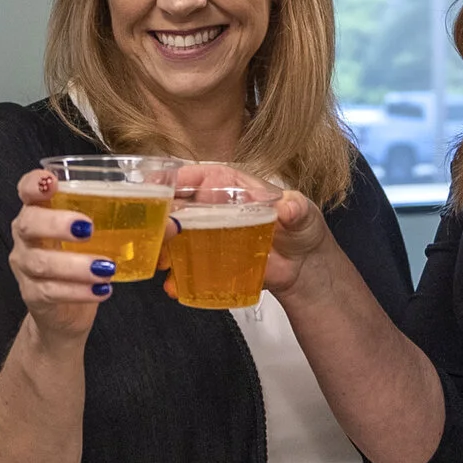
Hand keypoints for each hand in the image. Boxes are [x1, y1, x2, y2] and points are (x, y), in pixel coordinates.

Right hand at [8, 168, 121, 340]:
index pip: (26, 189)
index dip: (34, 184)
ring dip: (75, 264)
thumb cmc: (81, 261)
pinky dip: (79, 291)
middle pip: (29, 224)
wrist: (63, 312)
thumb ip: (130, 224)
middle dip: (56, 224)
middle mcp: (26, 236)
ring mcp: (25, 266)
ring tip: (106, 267)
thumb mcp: (101, 238)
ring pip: (42, 262)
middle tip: (88, 229)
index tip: (52, 182)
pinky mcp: (33, 295)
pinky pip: (51, 291)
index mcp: (40, 211)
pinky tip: (102, 289)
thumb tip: (172, 221)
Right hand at [156, 164, 331, 300]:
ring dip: (165, 245)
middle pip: (182, 205)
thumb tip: (289, 207)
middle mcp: (217, 208)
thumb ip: (297, 209)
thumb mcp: (304, 214)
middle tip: (157, 227)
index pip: (203, 177)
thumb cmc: (302, 230)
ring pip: (178, 234)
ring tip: (161, 259)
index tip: (165, 186)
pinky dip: (177, 275)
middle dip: (164, 214)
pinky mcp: (211, 261)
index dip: (182, 179)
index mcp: (235, 188)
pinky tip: (174, 285)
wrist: (305, 268)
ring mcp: (211, 235)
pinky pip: (188, 264)